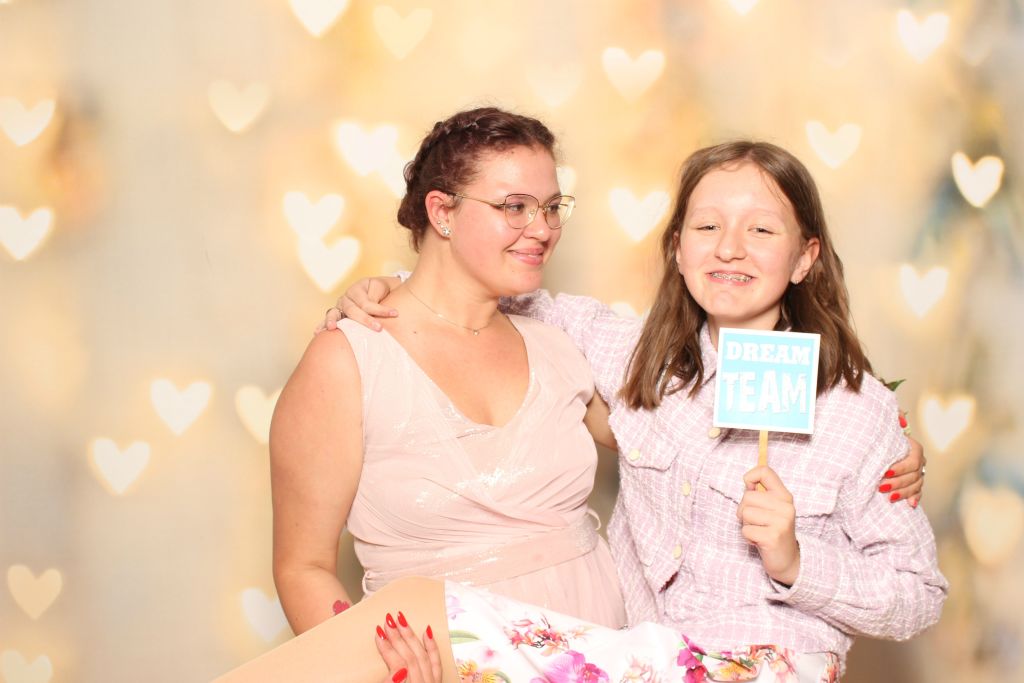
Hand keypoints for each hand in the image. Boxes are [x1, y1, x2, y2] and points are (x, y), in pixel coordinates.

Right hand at [316, 276, 400, 333]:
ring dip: (332, 320)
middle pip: (352, 310)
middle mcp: (346, 297)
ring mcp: (340, 306)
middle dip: (365, 320)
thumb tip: (372, 310)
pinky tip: (317, 332)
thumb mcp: (382, 289)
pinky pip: (329, 319)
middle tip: (378, 328)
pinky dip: (322, 325)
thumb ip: (377, 298)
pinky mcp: (338, 315)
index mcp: (358, 288)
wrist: (380, 290)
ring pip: (335, 313)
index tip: (394, 313)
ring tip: (331, 328)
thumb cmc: (383, 291)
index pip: (367, 302)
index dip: (380, 309)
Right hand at [375, 611, 441, 682]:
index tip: (378, 634)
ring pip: (423, 655)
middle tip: (389, 621)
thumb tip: (400, 670)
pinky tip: (427, 632)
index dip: (387, 649)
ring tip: (401, 621)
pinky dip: (432, 646)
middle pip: (411, 657)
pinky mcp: (436, 682)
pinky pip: (436, 662)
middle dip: (398, 638)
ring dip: (411, 636)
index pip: (398, 665)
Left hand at [738, 466, 799, 585]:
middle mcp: (786, 507)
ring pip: (745, 513)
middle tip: (757, 522)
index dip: (750, 477)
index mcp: (785, 496)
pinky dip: (748, 537)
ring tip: (759, 531)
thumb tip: (747, 481)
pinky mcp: (773, 537)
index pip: (765, 472)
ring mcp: (781, 522)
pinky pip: (746, 530)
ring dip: (747, 525)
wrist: (788, 561)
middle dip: (745, 510)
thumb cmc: (773, 531)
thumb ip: (761, 494)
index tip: (749, 488)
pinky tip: (760, 541)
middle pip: (748, 496)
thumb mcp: (771, 509)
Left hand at [878, 414, 925, 507]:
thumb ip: (895, 418)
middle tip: (881, 487)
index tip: (885, 472)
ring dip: (903, 492)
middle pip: (914, 476)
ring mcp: (918, 472)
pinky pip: (917, 492)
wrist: (882, 441)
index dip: (900, 469)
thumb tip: (901, 422)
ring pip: (916, 485)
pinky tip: (909, 505)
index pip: (912, 461)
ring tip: (889, 497)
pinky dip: (914, 498)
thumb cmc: (884, 431)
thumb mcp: (887, 423)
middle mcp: (919, 461)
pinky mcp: (913, 482)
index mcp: (914, 448)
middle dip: (898, 483)